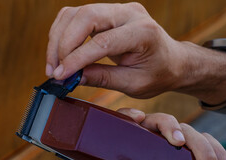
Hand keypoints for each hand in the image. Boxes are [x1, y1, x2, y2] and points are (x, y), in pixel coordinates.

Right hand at [46, 3, 225, 101]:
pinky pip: (76, 16)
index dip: (76, 59)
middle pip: (85, 16)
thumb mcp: (134, 84)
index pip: (102, 41)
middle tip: (54, 70)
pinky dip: (62, 33)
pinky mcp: (106, 13)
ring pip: (76, 13)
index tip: (60, 76)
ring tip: (53, 65)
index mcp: (143, 32)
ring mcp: (116, 9)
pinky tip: (59, 54)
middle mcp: (129, 13)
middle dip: (63, 44)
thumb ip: (104, 79)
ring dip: (58, 38)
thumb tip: (73, 77)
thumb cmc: (158, 74)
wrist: (171, 61)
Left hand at [85, 109, 225, 159]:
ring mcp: (180, 151)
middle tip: (179, 143)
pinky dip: (217, 154)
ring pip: (189, 131)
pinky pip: (209, 139)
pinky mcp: (201, 152)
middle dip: (173, 128)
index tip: (139, 117)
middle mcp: (158, 153)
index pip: (130, 129)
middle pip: (161, 122)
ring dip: (203, 151)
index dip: (130, 116)